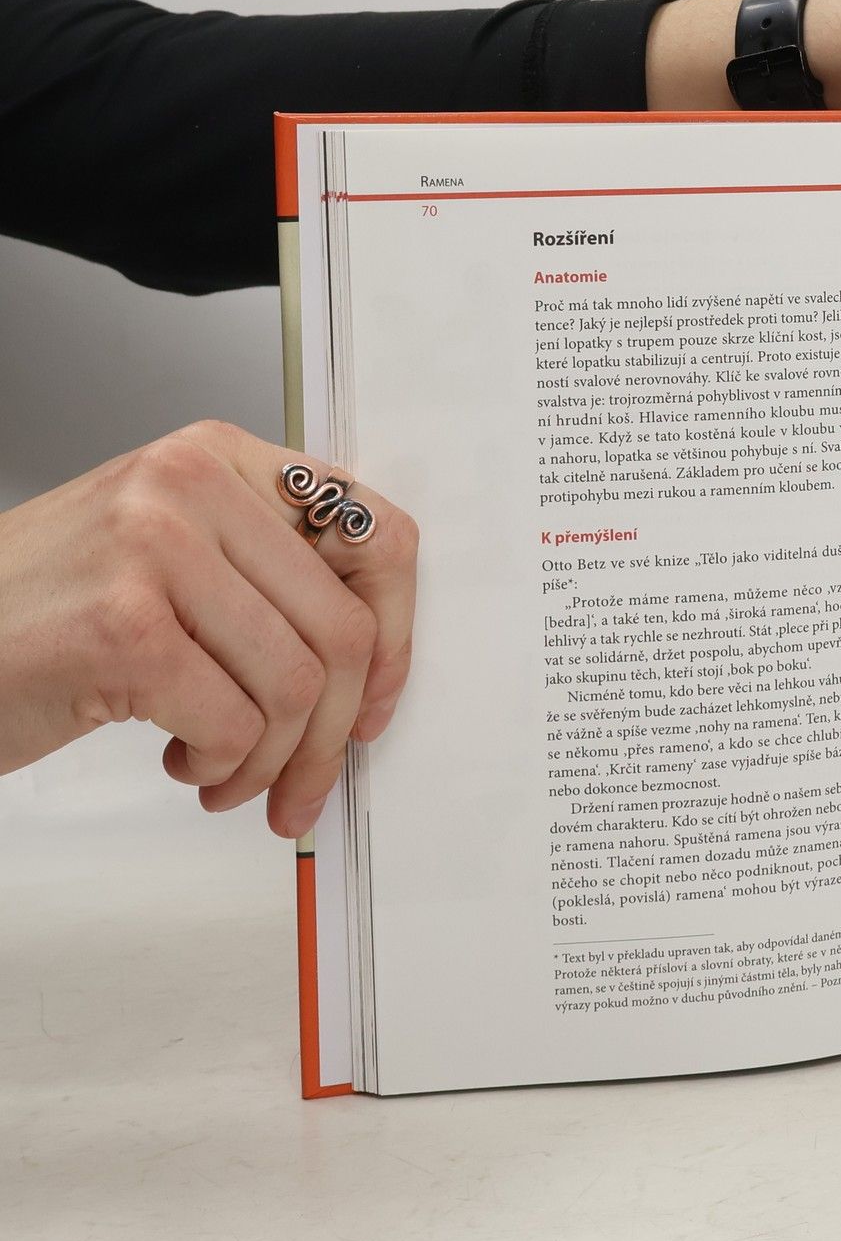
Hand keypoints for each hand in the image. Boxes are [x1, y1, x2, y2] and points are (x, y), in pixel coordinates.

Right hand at [0, 420, 415, 835]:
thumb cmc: (43, 610)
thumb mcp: (168, 552)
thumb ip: (264, 573)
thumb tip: (376, 655)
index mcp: (220, 458)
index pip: (374, 534)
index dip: (398, 633)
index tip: (377, 699)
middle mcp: (193, 486)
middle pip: (345, 628)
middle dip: (334, 732)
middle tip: (304, 782)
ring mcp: (156, 550)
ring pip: (298, 686)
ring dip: (272, 761)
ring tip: (226, 773)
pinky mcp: (122, 628)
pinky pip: (235, 725)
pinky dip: (221, 769)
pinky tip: (181, 762)